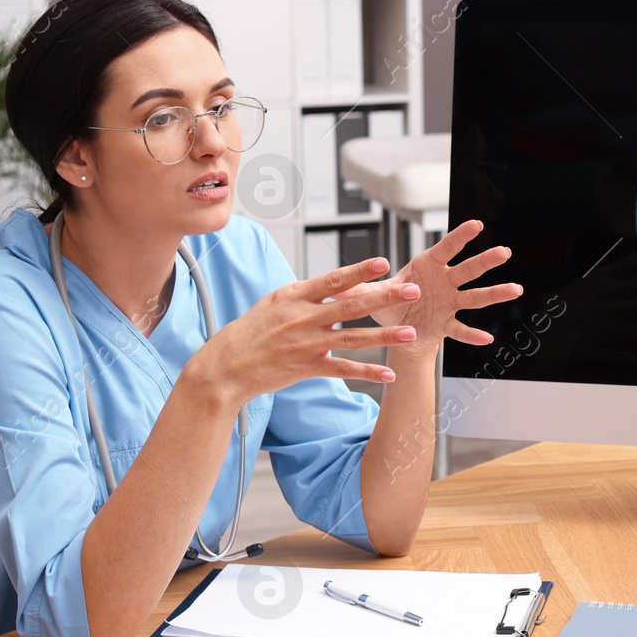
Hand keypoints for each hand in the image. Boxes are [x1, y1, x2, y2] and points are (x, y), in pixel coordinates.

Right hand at [191, 257, 420, 405]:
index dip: (359, 271)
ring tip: (409, 333)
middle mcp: (302, 318)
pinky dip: (367, 372)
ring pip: (353, 338)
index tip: (383, 263)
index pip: (332, 280)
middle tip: (411, 291)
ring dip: (384, 336)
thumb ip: (306, 296)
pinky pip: (343, 369)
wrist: (225, 367)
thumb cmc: (250, 333)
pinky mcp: (307, 368)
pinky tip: (388, 373)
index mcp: (294, 296)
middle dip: (384, 298)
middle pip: (351, 306)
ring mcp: (306, 343)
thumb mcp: (273, 304)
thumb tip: (334, 285)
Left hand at [329, 220, 522, 357]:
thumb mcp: (371, 294)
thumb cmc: (388, 307)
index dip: (460, 236)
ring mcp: (450, 303)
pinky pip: (462, 329)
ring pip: (475, 296)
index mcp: (426, 268)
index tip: (476, 224)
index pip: (445, 248)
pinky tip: (487, 339)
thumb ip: (358, 285)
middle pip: (468, 270)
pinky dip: (473, 335)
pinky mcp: (448, 324)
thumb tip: (335, 279)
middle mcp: (444, 283)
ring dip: (495, 293)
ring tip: (515, 288)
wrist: (398, 334)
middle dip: (485, 261)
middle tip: (504, 252)